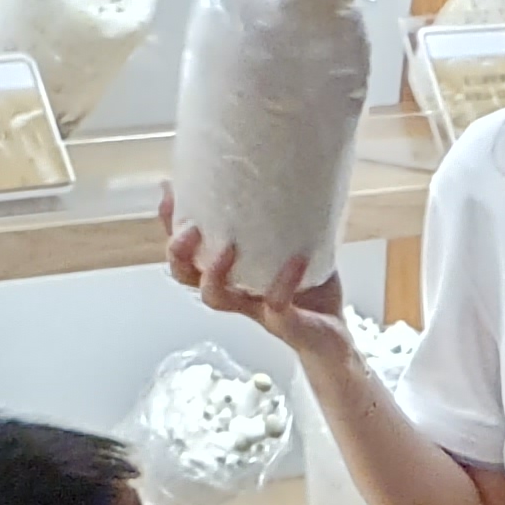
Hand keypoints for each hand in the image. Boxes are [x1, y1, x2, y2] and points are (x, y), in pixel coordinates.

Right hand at [159, 194, 352, 369]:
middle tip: (189, 229)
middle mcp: (235, 291)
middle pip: (186, 276)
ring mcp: (255, 309)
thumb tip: (286, 166)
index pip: (188, 248)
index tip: (169, 190)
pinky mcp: (284, 323)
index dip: (170, 223)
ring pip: (215, 298)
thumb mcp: (294, 248)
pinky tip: (297, 259)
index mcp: (230, 272)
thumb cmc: (310, 291)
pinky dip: (284, 282)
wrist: (334, 338)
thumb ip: (283, 219)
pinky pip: (276, 305)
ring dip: (214, 274)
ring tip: (227, 248)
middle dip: (178, 252)